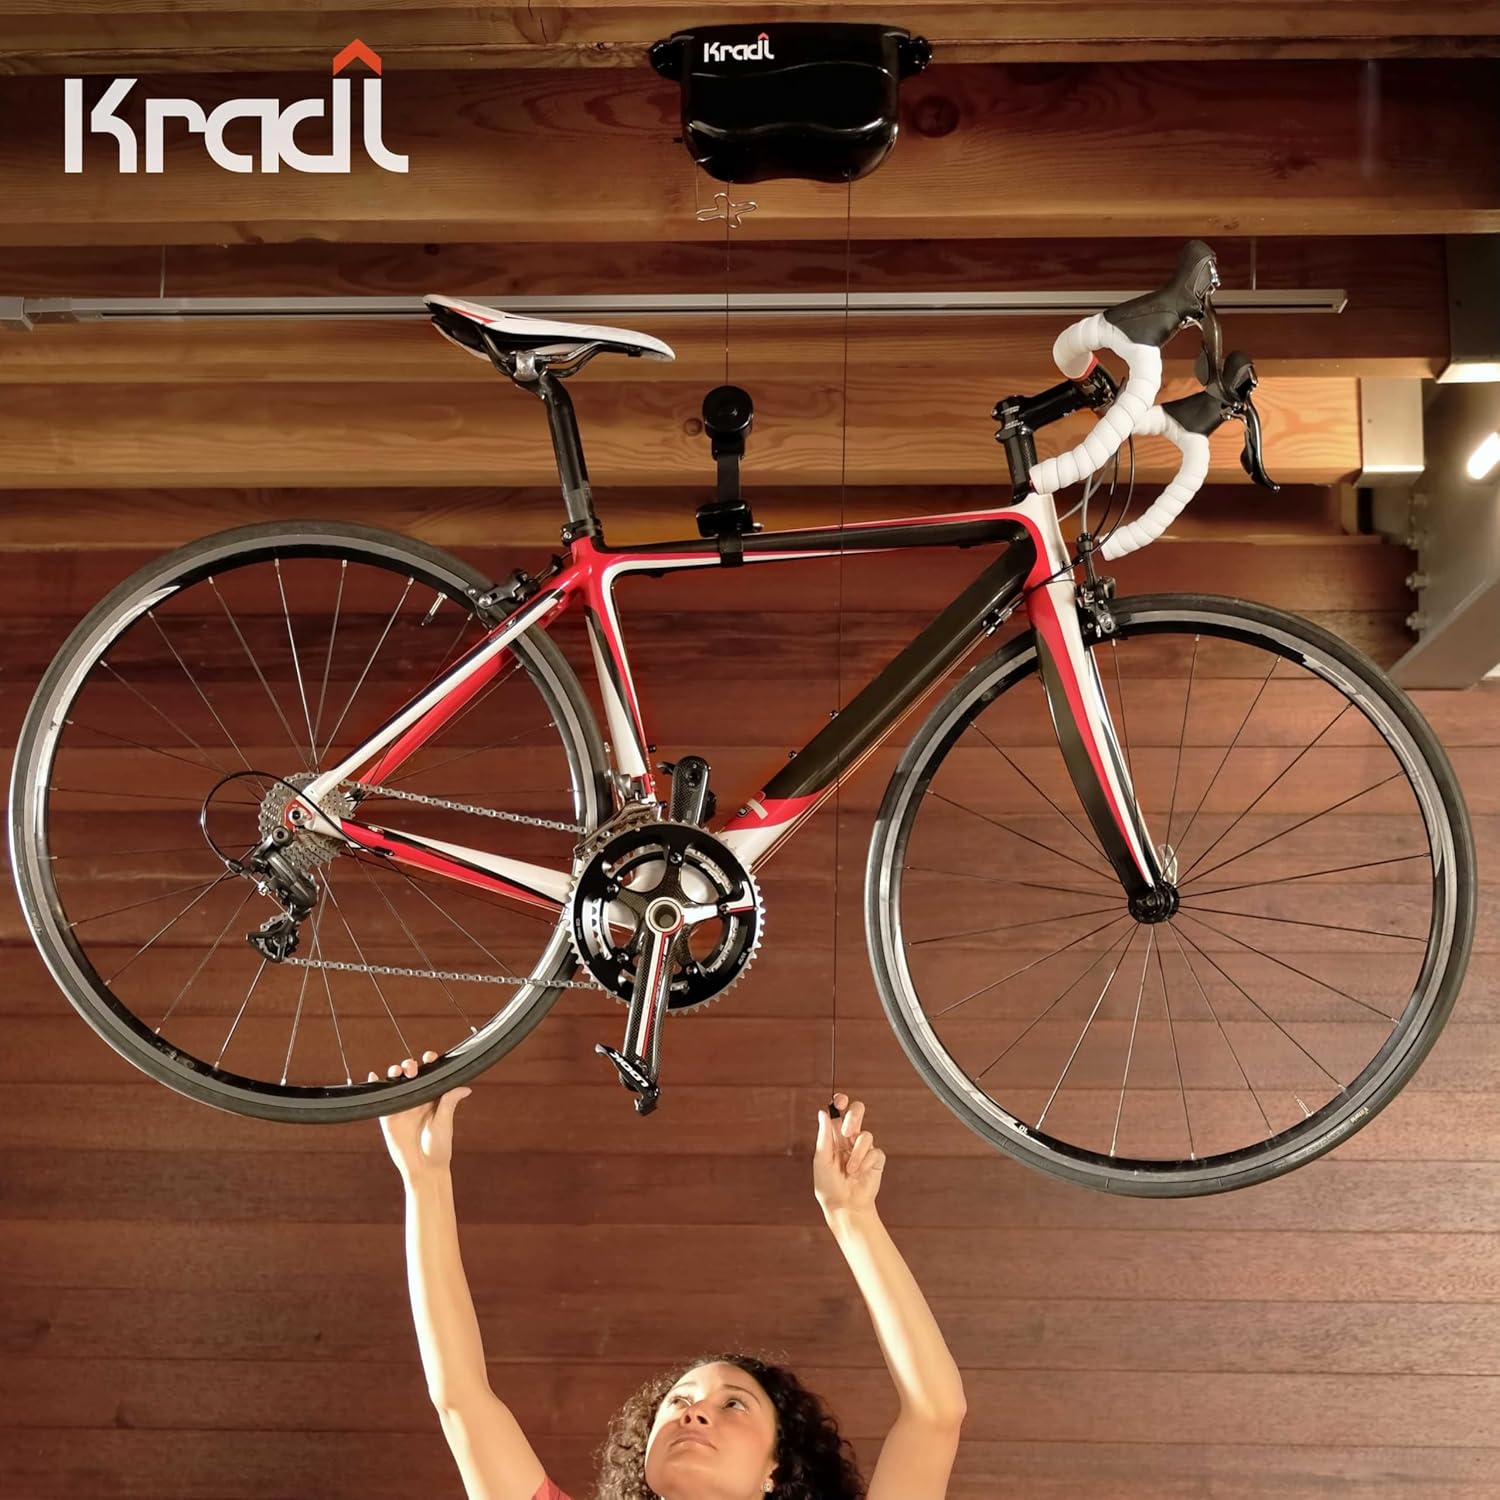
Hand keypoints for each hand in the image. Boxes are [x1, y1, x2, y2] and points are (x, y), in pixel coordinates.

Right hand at [369, 1051, 471, 1181]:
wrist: (424, 1168)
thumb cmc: (439, 1147)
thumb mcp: (445, 1123)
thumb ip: (449, 1103)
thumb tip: (465, 1088)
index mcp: (432, 1097)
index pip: (430, 1074)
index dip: (429, 1062)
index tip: (429, 1058)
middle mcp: (417, 1098)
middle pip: (410, 1074)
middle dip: (409, 1065)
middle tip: (411, 1070)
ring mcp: (402, 1106)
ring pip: (395, 1083)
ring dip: (394, 1072)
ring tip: (396, 1072)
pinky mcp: (388, 1116)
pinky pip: (381, 1099)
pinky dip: (375, 1085)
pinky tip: (374, 1076)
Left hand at [814, 1092, 884, 1216]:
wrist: (844, 1206)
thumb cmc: (828, 1185)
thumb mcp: (821, 1160)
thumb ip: (824, 1136)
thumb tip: (823, 1112)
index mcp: (834, 1136)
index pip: (839, 1112)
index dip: (841, 1102)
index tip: (840, 1100)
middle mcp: (849, 1139)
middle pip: (857, 1112)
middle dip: (854, 1117)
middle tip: (847, 1131)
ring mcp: (864, 1149)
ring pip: (866, 1134)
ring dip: (857, 1153)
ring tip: (849, 1170)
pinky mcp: (876, 1160)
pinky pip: (875, 1152)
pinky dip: (866, 1163)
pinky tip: (859, 1174)